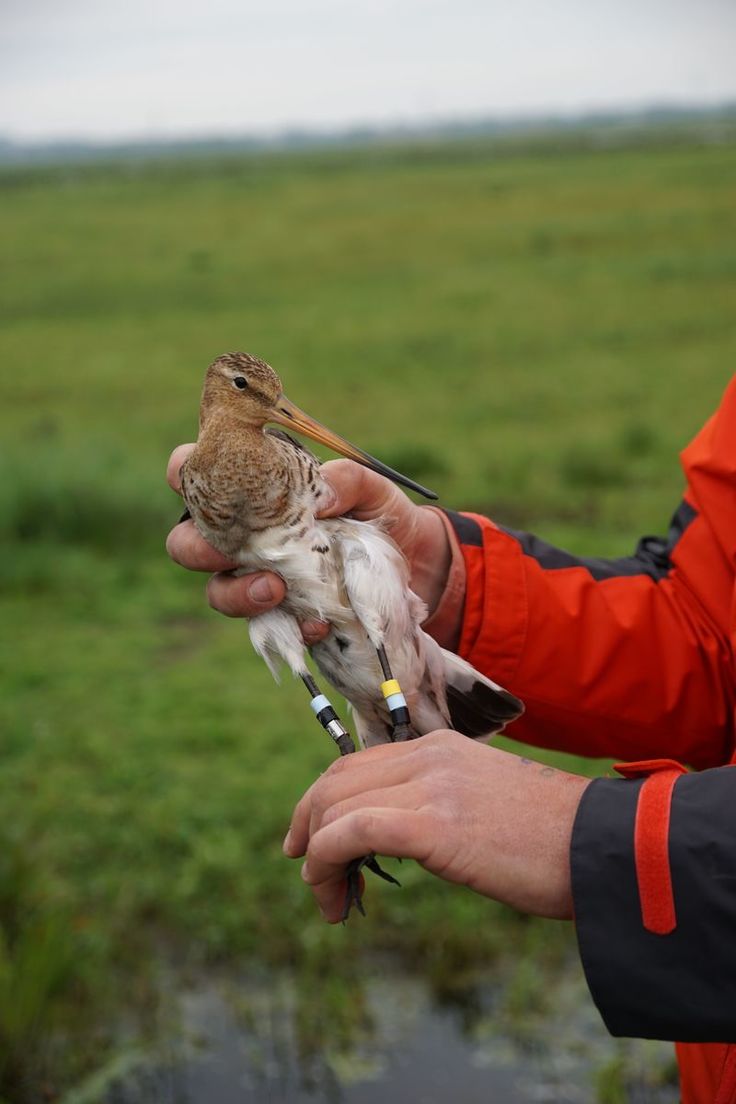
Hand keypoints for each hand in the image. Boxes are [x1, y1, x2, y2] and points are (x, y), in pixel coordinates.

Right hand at [166, 445, 453, 642]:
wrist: (417, 567)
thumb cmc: (380, 512)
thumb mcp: (372, 486)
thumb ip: (345, 478)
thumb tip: (318, 496)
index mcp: (250, 490)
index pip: (192, 474)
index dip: (186, 473)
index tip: (213, 481)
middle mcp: (242, 536)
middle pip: (185, 543)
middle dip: (198, 549)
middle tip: (231, 551)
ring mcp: (256, 579)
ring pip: (216, 592)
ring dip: (237, 593)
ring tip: (276, 589)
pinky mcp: (282, 617)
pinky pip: (265, 628)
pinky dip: (289, 626)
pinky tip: (318, 621)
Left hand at [283, 730, 589, 922]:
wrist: (602, 847)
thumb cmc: (552, 840)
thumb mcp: (485, 804)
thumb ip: (440, 804)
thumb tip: (398, 835)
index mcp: (441, 747)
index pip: (356, 763)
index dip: (321, 802)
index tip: (309, 842)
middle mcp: (430, 755)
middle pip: (336, 781)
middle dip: (309, 827)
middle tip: (310, 875)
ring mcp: (431, 785)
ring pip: (336, 806)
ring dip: (316, 857)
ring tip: (328, 899)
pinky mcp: (434, 823)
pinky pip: (353, 832)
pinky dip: (327, 862)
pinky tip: (333, 895)